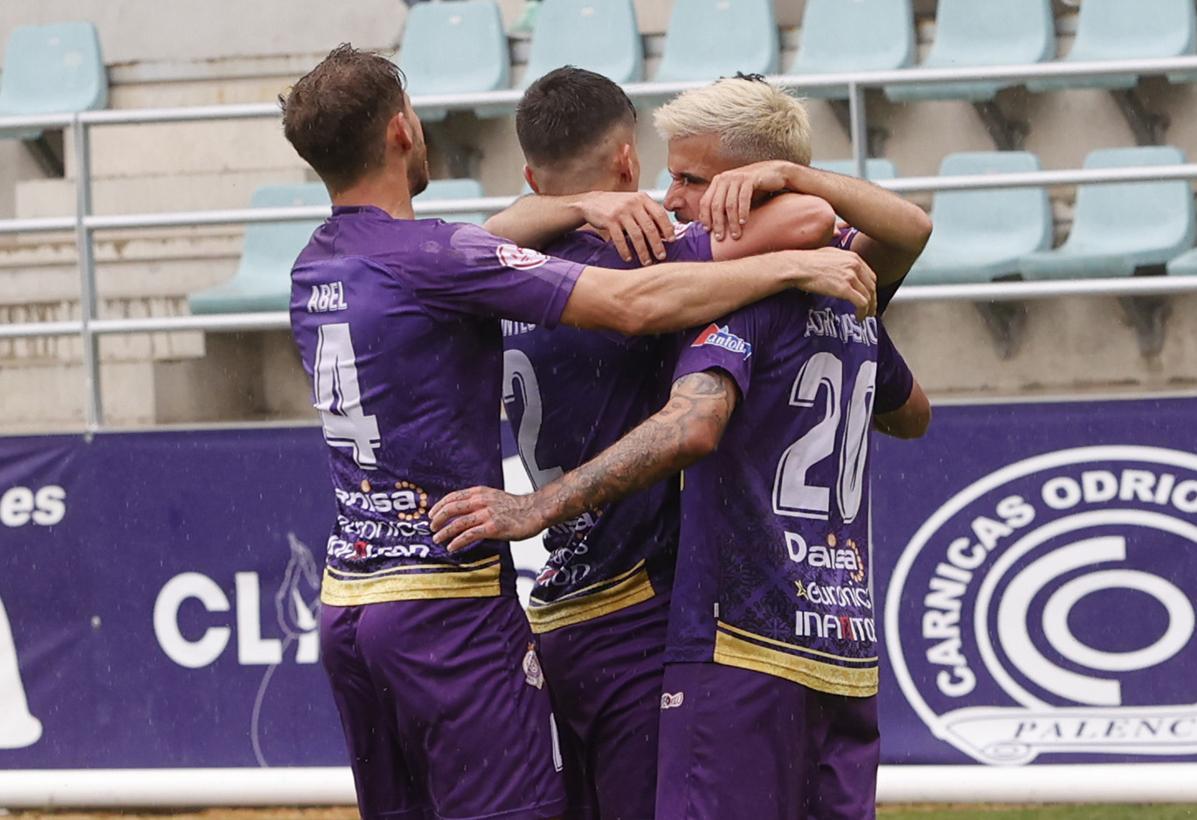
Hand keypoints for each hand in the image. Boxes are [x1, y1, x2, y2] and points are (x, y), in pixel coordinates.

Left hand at [429, 486, 546, 552]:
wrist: (535, 511)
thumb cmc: (516, 507)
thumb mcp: (493, 496)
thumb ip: (478, 500)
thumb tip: (462, 509)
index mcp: (480, 492)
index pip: (453, 496)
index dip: (440, 505)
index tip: (432, 514)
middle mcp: (481, 501)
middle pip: (452, 508)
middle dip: (438, 518)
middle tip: (432, 527)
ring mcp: (487, 514)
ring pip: (458, 523)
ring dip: (445, 532)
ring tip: (438, 539)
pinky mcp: (493, 527)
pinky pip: (470, 535)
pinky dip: (458, 541)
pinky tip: (452, 546)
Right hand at [576, 191, 674, 265]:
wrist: (592, 202)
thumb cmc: (617, 206)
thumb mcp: (635, 204)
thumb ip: (648, 215)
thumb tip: (665, 234)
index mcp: (643, 199)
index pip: (660, 214)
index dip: (668, 228)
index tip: (672, 240)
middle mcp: (633, 204)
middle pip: (650, 227)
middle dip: (657, 244)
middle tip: (661, 256)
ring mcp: (621, 212)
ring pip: (636, 235)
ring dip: (643, 251)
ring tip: (646, 262)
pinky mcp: (609, 220)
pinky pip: (619, 239)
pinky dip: (625, 250)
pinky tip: (628, 258)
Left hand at [699, 161, 796, 240]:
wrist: (774, 173)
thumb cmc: (753, 189)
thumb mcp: (735, 195)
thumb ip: (724, 206)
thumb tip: (714, 227)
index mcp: (718, 182)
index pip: (705, 201)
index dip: (705, 217)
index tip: (707, 231)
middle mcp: (725, 178)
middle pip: (716, 205)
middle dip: (718, 223)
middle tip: (720, 238)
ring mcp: (737, 177)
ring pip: (730, 204)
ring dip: (732, 222)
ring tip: (736, 235)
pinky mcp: (750, 179)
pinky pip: (743, 198)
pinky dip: (743, 212)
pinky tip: (744, 222)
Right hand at [785, 247, 877, 319]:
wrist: (797, 267)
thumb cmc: (807, 261)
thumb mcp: (830, 253)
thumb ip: (841, 260)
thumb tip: (842, 266)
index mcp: (853, 257)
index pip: (870, 276)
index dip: (871, 289)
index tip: (869, 297)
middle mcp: (855, 265)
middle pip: (872, 287)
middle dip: (873, 300)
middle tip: (870, 309)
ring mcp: (851, 277)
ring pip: (869, 296)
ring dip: (869, 309)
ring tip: (865, 316)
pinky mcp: (844, 289)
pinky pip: (861, 303)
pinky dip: (863, 312)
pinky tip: (859, 317)